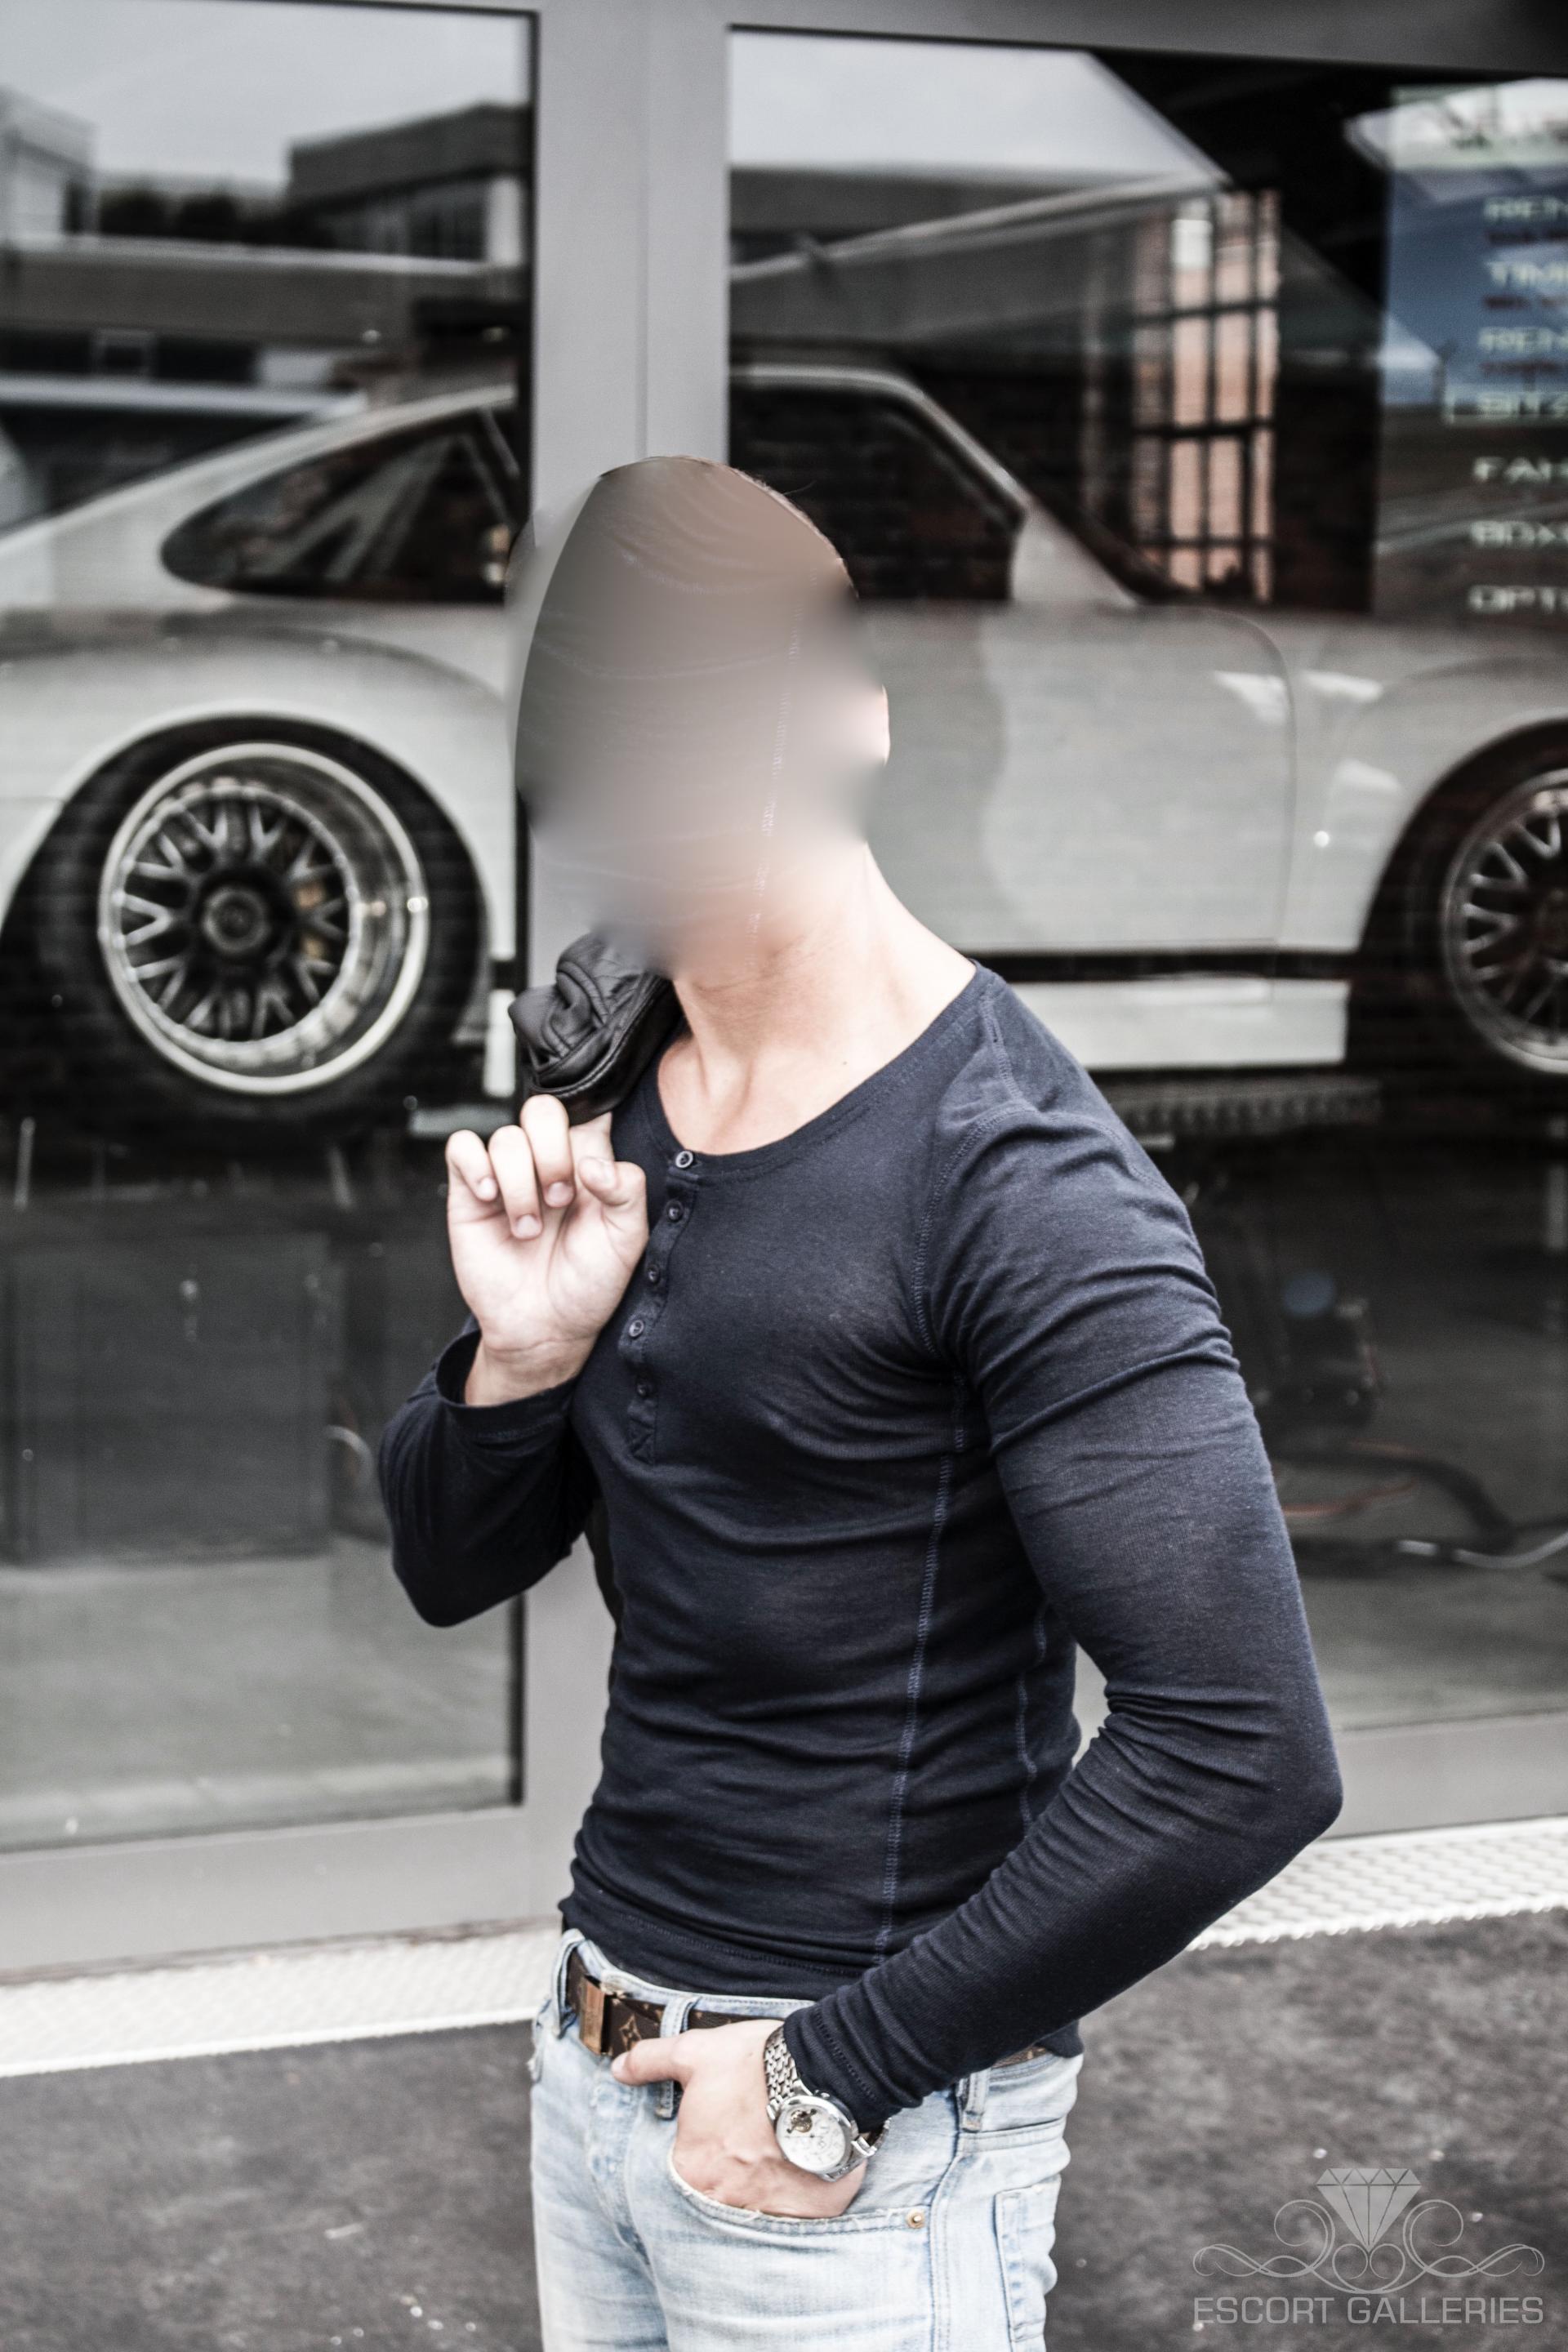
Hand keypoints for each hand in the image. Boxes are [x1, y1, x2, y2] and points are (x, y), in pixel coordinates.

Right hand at [444, 1100, 647, 1400]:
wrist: (545, 1329)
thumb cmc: (588, 1284)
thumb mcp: (627, 1239)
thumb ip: (627, 1191)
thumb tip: (593, 1164)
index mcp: (588, 1163)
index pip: (587, 1110)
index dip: (588, 1114)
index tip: (589, 1156)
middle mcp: (546, 1162)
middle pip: (542, 1109)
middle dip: (552, 1151)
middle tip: (559, 1200)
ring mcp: (506, 1176)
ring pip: (505, 1137)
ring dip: (520, 1184)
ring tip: (528, 1229)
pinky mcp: (470, 1193)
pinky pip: (462, 1147)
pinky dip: (475, 1166)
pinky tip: (490, 1197)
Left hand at [611, 2019, 865, 2218]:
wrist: (821, 2073)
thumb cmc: (754, 2064)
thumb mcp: (694, 2053)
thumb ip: (651, 2063)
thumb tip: (619, 2070)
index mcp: (692, 2168)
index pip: (688, 2171)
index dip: (707, 2149)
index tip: (725, 2133)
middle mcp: (725, 2201)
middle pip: (722, 2194)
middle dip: (734, 2173)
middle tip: (753, 2145)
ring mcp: (769, 2213)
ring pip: (760, 2209)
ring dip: (765, 2190)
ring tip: (780, 2156)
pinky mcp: (810, 2215)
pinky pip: (799, 2215)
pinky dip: (800, 2198)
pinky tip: (805, 2169)